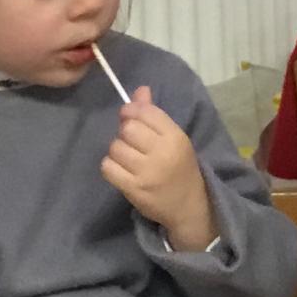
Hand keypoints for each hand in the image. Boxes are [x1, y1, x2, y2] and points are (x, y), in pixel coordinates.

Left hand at [102, 88, 214, 251]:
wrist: (189, 205)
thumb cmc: (179, 167)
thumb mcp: (173, 138)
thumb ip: (154, 114)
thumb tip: (139, 90)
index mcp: (175, 137)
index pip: (145, 112)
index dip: (132, 111)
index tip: (130, 117)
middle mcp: (162, 153)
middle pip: (127, 129)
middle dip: (125, 132)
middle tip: (132, 142)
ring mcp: (147, 173)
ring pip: (115, 147)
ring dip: (117, 150)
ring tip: (128, 158)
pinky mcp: (133, 189)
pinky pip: (108, 167)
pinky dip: (110, 166)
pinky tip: (121, 169)